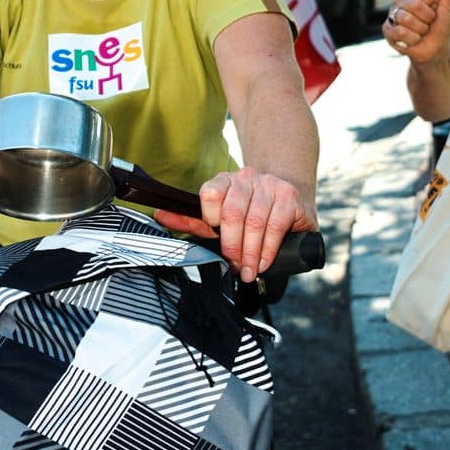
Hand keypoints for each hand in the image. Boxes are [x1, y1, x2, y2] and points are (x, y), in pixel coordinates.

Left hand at [154, 167, 317, 281]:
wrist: (289, 197)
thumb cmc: (248, 211)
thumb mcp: (218, 215)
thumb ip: (191, 218)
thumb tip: (159, 215)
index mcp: (224, 180)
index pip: (210, 193)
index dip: (210, 219)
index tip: (214, 238)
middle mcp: (246, 178)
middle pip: (232, 212)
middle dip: (231, 245)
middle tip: (233, 266)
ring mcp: (270, 185)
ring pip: (254, 222)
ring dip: (250, 253)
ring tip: (248, 271)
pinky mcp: (289, 197)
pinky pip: (275, 225)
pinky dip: (268, 249)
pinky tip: (263, 262)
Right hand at [382, 0, 449, 63]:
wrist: (433, 53)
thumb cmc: (438, 30)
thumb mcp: (446, 8)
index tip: (434, 4)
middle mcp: (402, 1)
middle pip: (413, 3)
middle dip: (427, 17)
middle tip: (429, 22)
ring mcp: (393, 15)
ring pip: (407, 19)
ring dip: (420, 30)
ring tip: (421, 32)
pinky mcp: (387, 30)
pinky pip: (400, 31)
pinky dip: (412, 39)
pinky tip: (413, 40)